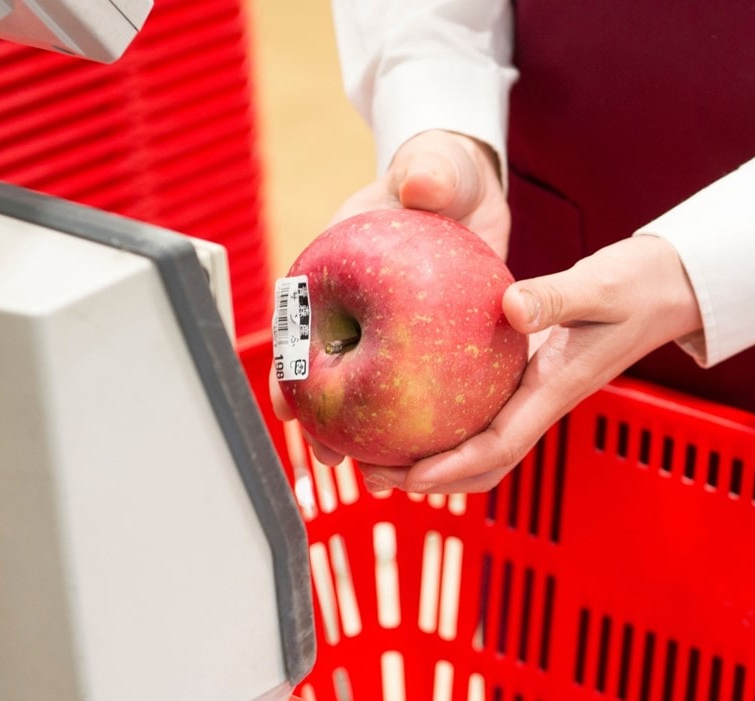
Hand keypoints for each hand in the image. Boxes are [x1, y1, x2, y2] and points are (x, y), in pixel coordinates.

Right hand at [269, 128, 509, 462]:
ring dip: (369, 438)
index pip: (300, 319)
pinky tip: (434, 459)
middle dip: (324, 423)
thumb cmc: (439, 174)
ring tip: (377, 478)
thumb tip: (423, 186)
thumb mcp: (435, 168)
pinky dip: (422, 426)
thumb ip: (428, 172)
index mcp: (334, 267)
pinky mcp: (423, 351)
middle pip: (328, 372)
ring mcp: (388, 334)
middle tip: (330, 459)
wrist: (467, 193)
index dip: (288, 364)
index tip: (286, 402)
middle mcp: (354, 309)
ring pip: (371, 394)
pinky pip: (421, 393)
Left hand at [358, 235, 703, 493]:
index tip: (409, 478)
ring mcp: (537, 393)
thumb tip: (509, 307)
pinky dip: (446, 421)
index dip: (453, 468)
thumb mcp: (601, 284)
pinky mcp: (532, 376)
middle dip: (428, 478)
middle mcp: (542, 400)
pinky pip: (483, 412)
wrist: (671, 287)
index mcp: (556, 388)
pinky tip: (410, 402)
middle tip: (371, 474)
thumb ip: (556, 296)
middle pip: (483, 463)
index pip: (500, 445)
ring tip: (377, 452)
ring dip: (432, 458)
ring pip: (481, 444)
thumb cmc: (641, 285)